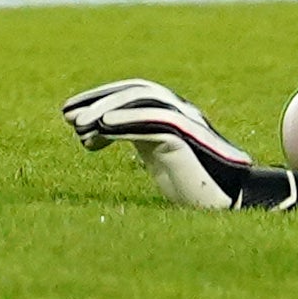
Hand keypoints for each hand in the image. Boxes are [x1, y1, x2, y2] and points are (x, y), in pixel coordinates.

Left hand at [62, 80, 297, 209]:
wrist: (230, 206)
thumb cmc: (196, 188)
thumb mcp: (157, 160)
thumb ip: (138, 141)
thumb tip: (96, 134)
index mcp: (171, 116)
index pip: (133, 95)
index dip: (100, 98)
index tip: (70, 113)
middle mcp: (180, 113)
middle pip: (136, 92)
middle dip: (98, 99)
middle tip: (66, 115)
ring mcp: (187, 124)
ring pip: (143, 102)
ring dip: (106, 109)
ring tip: (77, 126)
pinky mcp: (188, 140)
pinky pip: (155, 121)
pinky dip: (126, 120)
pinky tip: (101, 127)